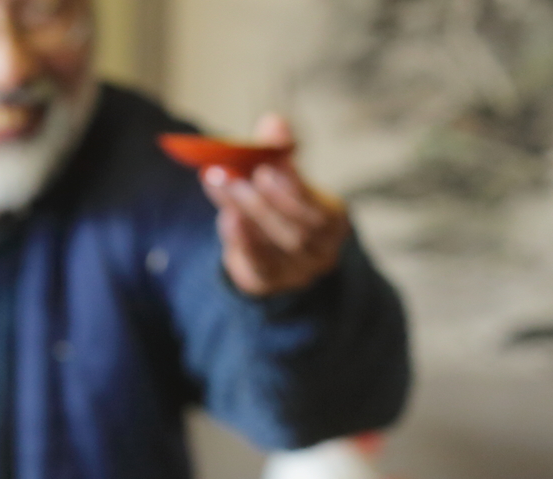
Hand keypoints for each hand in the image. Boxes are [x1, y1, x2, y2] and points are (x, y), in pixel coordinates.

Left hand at [203, 113, 351, 297]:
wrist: (263, 247)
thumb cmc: (277, 204)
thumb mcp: (279, 174)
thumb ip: (278, 149)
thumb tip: (275, 122)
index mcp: (333, 221)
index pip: (320, 209)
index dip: (293, 187)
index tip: (266, 165)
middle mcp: (322, 251)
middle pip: (298, 231)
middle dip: (263, 201)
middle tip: (232, 175)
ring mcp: (297, 272)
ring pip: (276, 246)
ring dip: (245, 213)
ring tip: (219, 183)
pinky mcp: (269, 283)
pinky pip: (258, 266)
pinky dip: (242, 241)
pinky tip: (227, 217)